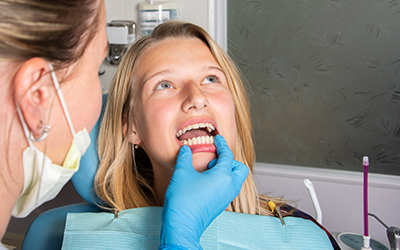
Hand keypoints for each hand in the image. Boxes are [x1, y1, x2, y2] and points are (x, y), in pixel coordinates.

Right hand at [159, 135, 248, 249]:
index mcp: (224, 176)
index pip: (227, 155)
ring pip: (235, 179)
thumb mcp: (182, 173)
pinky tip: (205, 181)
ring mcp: (227, 197)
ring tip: (207, 170)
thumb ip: (185, 157)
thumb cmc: (183, 202)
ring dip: (226, 171)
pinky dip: (222, 181)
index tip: (218, 138)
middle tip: (213, 158)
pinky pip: (228, 188)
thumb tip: (185, 150)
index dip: (222, 144)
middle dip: (229, 160)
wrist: (182, 226)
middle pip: (239, 168)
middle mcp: (229, 187)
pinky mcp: (222, 204)